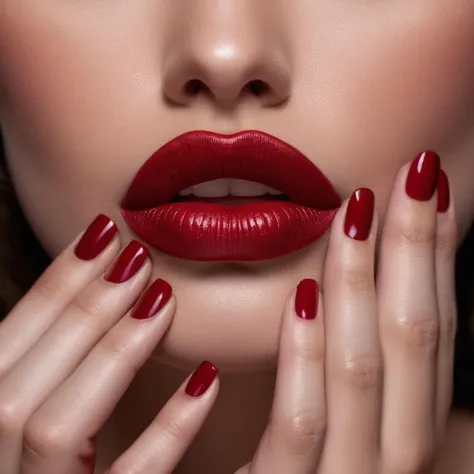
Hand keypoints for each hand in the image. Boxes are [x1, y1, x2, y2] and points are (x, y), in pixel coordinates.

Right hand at [0, 215, 218, 473]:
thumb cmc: (66, 472)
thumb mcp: (55, 422)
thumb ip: (63, 376)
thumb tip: (88, 302)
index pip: (4, 353)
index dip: (48, 290)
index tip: (99, 234)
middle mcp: (0, 473)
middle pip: (17, 386)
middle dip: (76, 309)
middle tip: (132, 252)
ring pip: (52, 428)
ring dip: (107, 353)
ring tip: (160, 296)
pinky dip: (163, 431)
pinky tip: (207, 380)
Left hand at [237, 152, 456, 472]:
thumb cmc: (299, 471)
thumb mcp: (337, 416)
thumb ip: (346, 362)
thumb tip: (355, 282)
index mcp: (404, 427)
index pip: (429, 328)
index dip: (433, 257)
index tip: (428, 192)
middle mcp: (390, 454)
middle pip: (411, 337)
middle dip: (414, 250)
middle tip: (412, 175)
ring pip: (360, 370)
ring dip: (361, 284)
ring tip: (355, 211)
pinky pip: (299, 423)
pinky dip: (304, 356)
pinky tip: (302, 295)